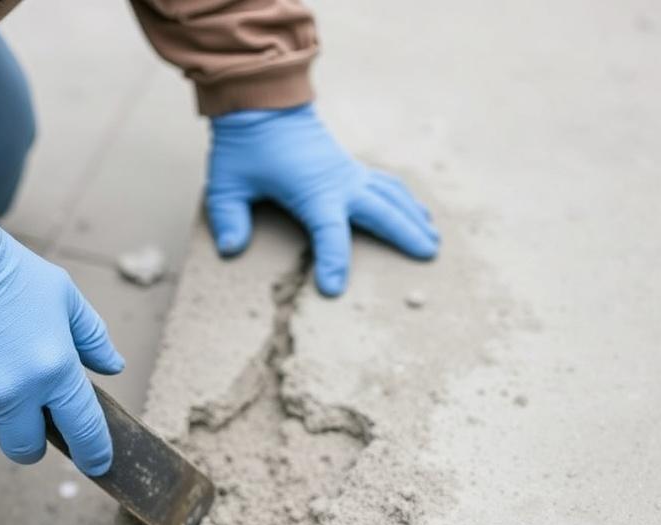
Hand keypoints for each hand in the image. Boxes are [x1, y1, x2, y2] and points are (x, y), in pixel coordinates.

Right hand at [0, 170, 122, 474]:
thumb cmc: (4, 269)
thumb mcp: (62, 294)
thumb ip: (91, 337)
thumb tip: (113, 367)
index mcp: (56, 368)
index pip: (84, 429)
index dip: (94, 452)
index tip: (97, 464)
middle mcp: (16, 392)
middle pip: (26, 448)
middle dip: (28, 438)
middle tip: (22, 414)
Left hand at [206, 103, 438, 295]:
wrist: (261, 99)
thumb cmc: (244, 144)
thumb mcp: (226, 183)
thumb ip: (229, 218)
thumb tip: (230, 249)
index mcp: (311, 189)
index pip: (328, 230)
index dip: (332, 260)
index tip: (333, 288)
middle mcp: (338, 181)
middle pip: (380, 211)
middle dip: (404, 235)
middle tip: (428, 256)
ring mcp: (348, 172)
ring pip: (390, 196)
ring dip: (413, 217)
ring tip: (433, 241)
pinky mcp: (349, 166)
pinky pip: (385, 184)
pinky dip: (404, 199)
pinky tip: (417, 213)